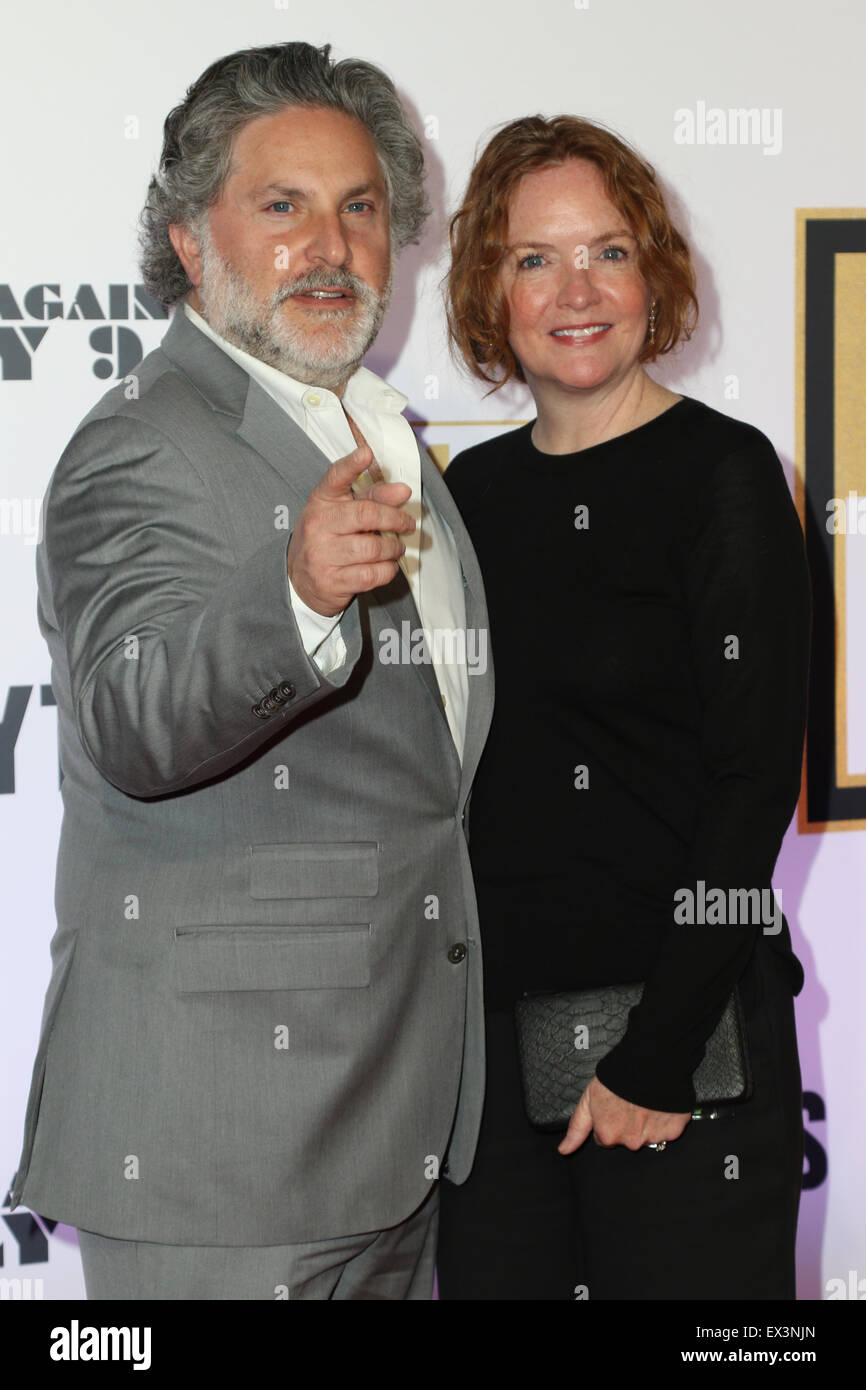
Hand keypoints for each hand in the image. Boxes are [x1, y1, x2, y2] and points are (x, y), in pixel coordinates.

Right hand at [286, 444, 414, 616]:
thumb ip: (374, 498)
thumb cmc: (328, 538)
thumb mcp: (344, 512)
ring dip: (393, 548)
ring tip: (396, 548)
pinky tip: (386, 565)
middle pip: (366, 515)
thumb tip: (403, 490)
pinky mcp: (331, 581)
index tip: (366, 453)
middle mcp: (318, 525)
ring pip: (372, 548)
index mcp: (322, 501)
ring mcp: (322, 555)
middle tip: (408, 524)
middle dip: (396, 519)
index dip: (352, 465)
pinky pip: (371, 574)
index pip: (335, 477)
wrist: (300, 579)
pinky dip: (387, 570)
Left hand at [557, 1075, 691, 1153]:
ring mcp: (653, 1137)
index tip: (613, 1106)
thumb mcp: (588, 1099)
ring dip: (646, 1122)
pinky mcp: (673, 1131)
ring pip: (647, 1135)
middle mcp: (631, 1142)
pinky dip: (664, 1119)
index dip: (608, 1121)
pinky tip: (659, 1103)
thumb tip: (564, 1151)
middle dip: (627, 1124)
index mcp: (609, 1135)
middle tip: (629, 1101)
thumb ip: (577, 1128)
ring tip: (645, 1100)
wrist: (649, 1062)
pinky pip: (667, 1130)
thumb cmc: (616, 1077)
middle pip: (627, 1138)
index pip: (606, 1138)